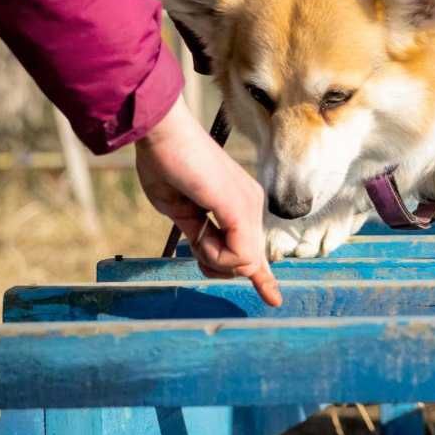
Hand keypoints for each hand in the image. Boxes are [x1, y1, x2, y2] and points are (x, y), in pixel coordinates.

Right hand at [135, 97, 280, 306]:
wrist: (161, 134)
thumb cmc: (164, 166)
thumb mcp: (182, 213)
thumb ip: (199, 235)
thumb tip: (207, 254)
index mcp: (238, 204)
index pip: (255, 249)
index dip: (262, 277)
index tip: (273, 299)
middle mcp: (250, 205)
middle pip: (246, 263)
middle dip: (214, 263)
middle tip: (191, 230)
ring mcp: (249, 206)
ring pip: (243, 264)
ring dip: (210, 257)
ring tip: (192, 222)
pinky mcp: (241, 208)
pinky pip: (239, 257)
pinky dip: (213, 254)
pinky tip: (199, 229)